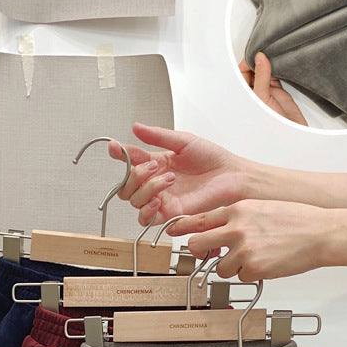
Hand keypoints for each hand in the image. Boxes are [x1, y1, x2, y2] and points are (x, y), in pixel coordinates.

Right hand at [109, 126, 249, 226]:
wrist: (231, 176)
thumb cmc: (213, 159)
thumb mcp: (183, 141)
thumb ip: (157, 136)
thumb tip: (136, 127)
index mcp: (157, 163)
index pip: (129, 161)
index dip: (119, 154)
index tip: (115, 147)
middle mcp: (155, 183)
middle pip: (126, 186)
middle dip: (134, 175)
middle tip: (153, 166)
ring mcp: (161, 199)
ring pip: (134, 201)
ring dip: (146, 189)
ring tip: (168, 179)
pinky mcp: (169, 213)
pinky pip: (146, 219)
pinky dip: (147, 210)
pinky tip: (158, 200)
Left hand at [170, 200, 332, 280]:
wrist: (320, 232)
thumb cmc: (296, 220)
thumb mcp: (260, 209)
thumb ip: (236, 218)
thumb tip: (217, 230)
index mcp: (237, 210)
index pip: (198, 219)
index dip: (182, 227)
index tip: (172, 231)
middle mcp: (236, 228)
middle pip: (197, 244)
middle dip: (199, 253)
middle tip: (208, 256)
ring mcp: (243, 249)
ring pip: (219, 267)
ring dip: (231, 267)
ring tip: (253, 258)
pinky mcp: (253, 268)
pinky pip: (240, 277)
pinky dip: (250, 274)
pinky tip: (266, 264)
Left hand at [239, 53, 307, 126]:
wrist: (292, 134)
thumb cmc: (271, 126)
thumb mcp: (262, 98)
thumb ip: (261, 77)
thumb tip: (259, 57)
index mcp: (244, 95)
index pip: (241, 73)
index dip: (247, 61)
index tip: (255, 51)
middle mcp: (253, 92)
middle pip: (252, 70)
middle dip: (257, 59)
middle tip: (265, 48)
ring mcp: (266, 90)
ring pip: (264, 70)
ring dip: (268, 62)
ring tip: (273, 50)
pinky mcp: (279, 90)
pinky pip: (276, 74)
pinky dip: (278, 66)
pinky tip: (280, 59)